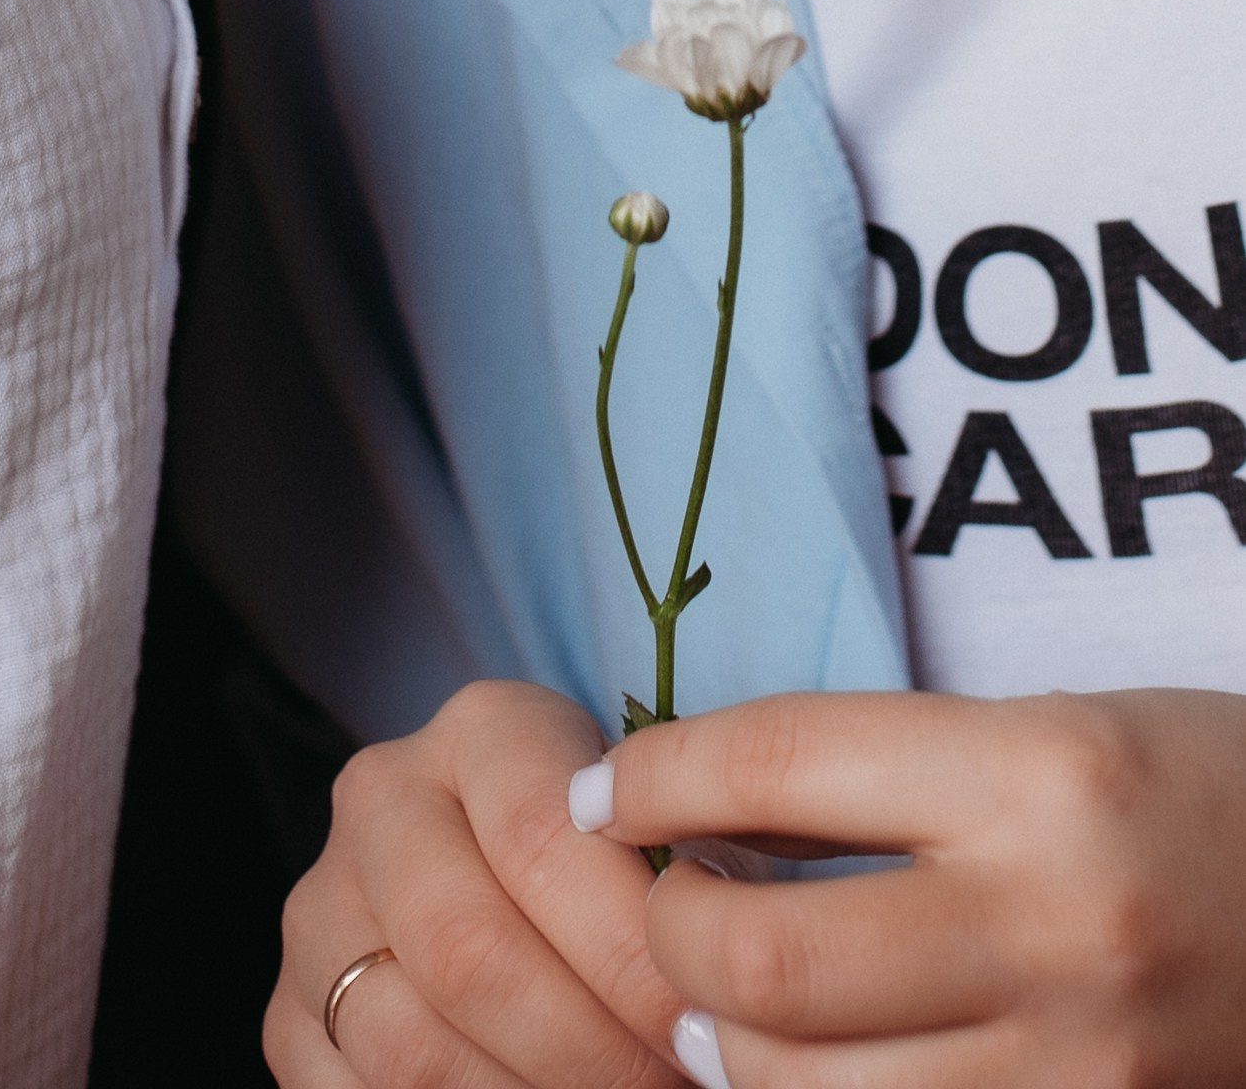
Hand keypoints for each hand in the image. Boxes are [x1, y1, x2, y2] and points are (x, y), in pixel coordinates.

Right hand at [264, 678, 686, 1086]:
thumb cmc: (631, 883)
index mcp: (485, 730)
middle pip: (469, 950)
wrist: (523, 898)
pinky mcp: (288, 1016)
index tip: (705, 1031)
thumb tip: (724, 999)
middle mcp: (382, 796)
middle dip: (589, 1052)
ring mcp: (320, 907)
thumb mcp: (667, 850)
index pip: (543, 836)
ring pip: (410, 1045)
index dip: (633, 955)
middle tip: (670, 1088)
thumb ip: (692, 891)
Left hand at [583, 686, 1245, 1085]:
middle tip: (665, 906)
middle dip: (673, 938)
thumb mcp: (1044, 732)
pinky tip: (808, 1066)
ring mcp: (1079, 1065)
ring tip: (717, 1004)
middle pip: (769, 962)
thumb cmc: (1187, 793)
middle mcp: (1053, 925)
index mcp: (1037, 774)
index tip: (600, 792)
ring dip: (727, 1051)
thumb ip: (886, 771)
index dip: (655, 777)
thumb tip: (699, 804)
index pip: (777, 764)